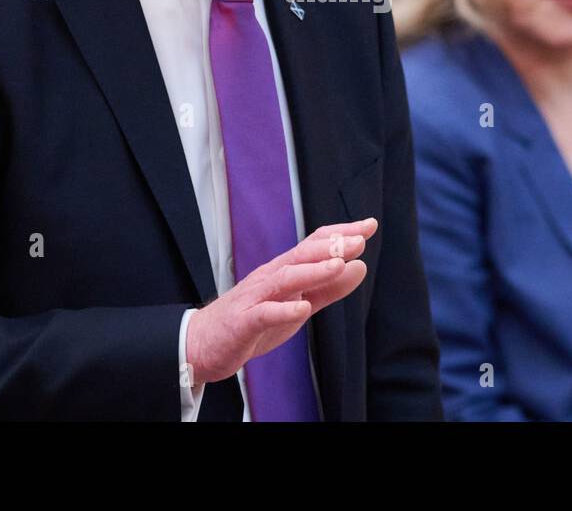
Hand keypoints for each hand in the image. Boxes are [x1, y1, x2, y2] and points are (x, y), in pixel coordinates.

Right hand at [184, 218, 376, 384]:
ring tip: (338, 264)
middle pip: (301, 255)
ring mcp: (255, 298)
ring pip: (285, 279)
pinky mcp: (243, 322)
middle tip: (360, 239)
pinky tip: (303, 308)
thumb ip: (328, 288)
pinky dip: (283, 310)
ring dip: (312, 271)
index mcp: (284, 271)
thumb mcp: (298, 305)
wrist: (202, 345)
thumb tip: (359, 266)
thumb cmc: (252, 322)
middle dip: (331, 247)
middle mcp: (270, 277)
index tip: (369, 226)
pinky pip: (264, 314)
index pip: (314, 245)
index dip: (341, 234)